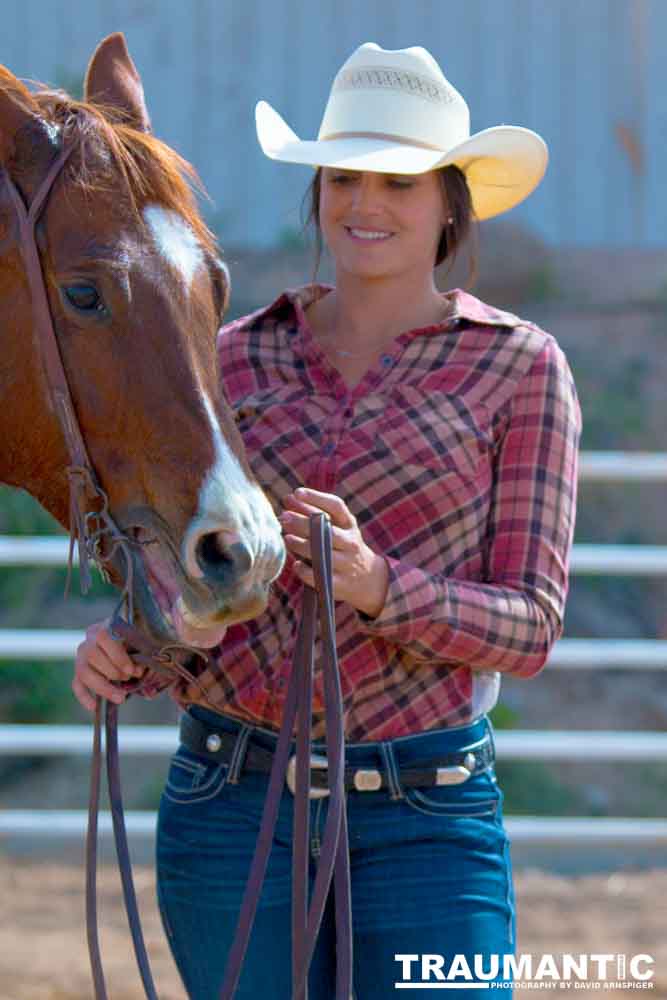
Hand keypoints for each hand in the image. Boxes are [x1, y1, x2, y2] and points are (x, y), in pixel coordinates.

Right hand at [72, 618, 144, 711]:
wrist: (128, 643)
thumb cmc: (136, 641)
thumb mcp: (139, 641)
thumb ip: (140, 651)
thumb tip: (139, 670)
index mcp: (104, 626)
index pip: (103, 637)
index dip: (117, 655)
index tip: (131, 670)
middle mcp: (88, 640)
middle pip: (92, 656)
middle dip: (113, 671)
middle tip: (129, 678)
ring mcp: (81, 657)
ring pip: (84, 672)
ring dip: (103, 687)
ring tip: (121, 698)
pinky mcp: (79, 672)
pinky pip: (76, 685)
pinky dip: (84, 697)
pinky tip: (94, 707)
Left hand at [280, 487, 388, 617]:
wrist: (367, 577)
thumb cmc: (342, 546)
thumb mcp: (336, 528)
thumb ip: (313, 513)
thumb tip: (288, 499)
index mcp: (348, 524)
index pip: (335, 506)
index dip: (316, 498)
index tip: (297, 493)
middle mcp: (350, 542)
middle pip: (327, 530)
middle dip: (303, 523)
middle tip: (284, 517)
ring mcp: (347, 563)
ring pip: (323, 553)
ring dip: (302, 545)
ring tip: (287, 538)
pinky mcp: (340, 583)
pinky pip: (321, 577)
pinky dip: (306, 571)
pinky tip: (296, 565)